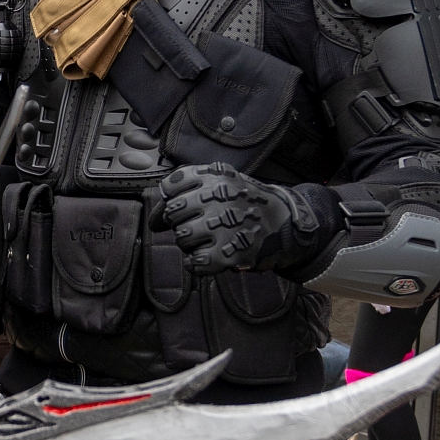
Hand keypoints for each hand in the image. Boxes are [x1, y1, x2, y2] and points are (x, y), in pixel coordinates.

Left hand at [156, 165, 329, 278]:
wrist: (285, 225)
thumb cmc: (247, 204)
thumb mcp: (224, 180)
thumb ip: (188, 188)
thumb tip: (154, 220)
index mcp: (213, 176)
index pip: (171, 186)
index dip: (173, 199)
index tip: (188, 205)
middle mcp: (216, 198)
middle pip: (172, 213)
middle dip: (182, 221)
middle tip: (203, 224)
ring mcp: (221, 226)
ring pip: (181, 237)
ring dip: (191, 242)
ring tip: (211, 239)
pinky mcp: (227, 254)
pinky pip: (194, 263)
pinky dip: (197, 263)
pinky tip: (210, 255)